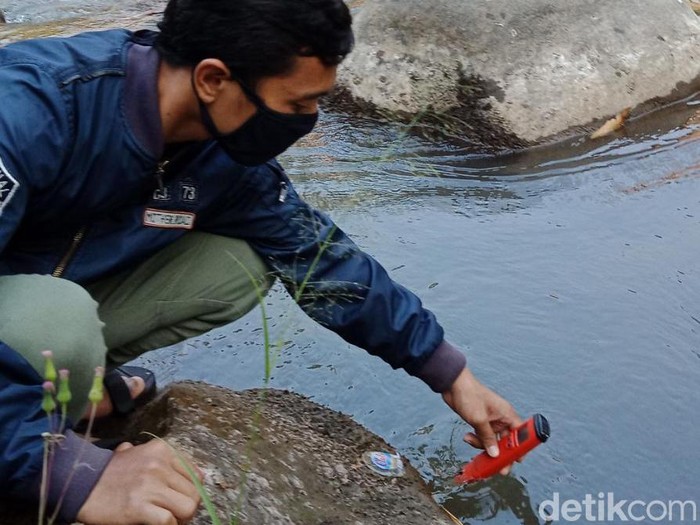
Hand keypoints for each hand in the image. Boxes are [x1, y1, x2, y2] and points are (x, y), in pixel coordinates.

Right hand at [77, 440, 201, 524]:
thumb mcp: (138, 454)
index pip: (196, 474)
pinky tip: (157, 524)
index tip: (182, 500)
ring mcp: (150, 485)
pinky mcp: (138, 506)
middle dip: (188, 507)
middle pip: (194, 492)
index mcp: (162, 450)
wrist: (80, 484)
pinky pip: (168, 520)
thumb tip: (194, 472)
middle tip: (176, 514)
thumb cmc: (110, 473)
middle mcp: (159, 464)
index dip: (192, 491)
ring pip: (188, 506)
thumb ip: (163, 460)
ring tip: (170, 520)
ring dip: (181, 518)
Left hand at [442, 366, 523, 474]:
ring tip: (470, 440)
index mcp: (507, 414)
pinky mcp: (480, 421)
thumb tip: (495, 454)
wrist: (452, 385)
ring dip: (482, 445)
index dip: (521, 447)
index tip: (517, 460)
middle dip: (501, 453)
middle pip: (507, 441)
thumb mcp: (479, 420)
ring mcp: (490, 420)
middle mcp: (501, 418)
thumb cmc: (469, 395)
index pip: (521, 434)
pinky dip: (476, 439)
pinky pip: (482, 436)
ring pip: (492, 441)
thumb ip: (488, 438)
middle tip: (498, 468)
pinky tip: (467, 437)